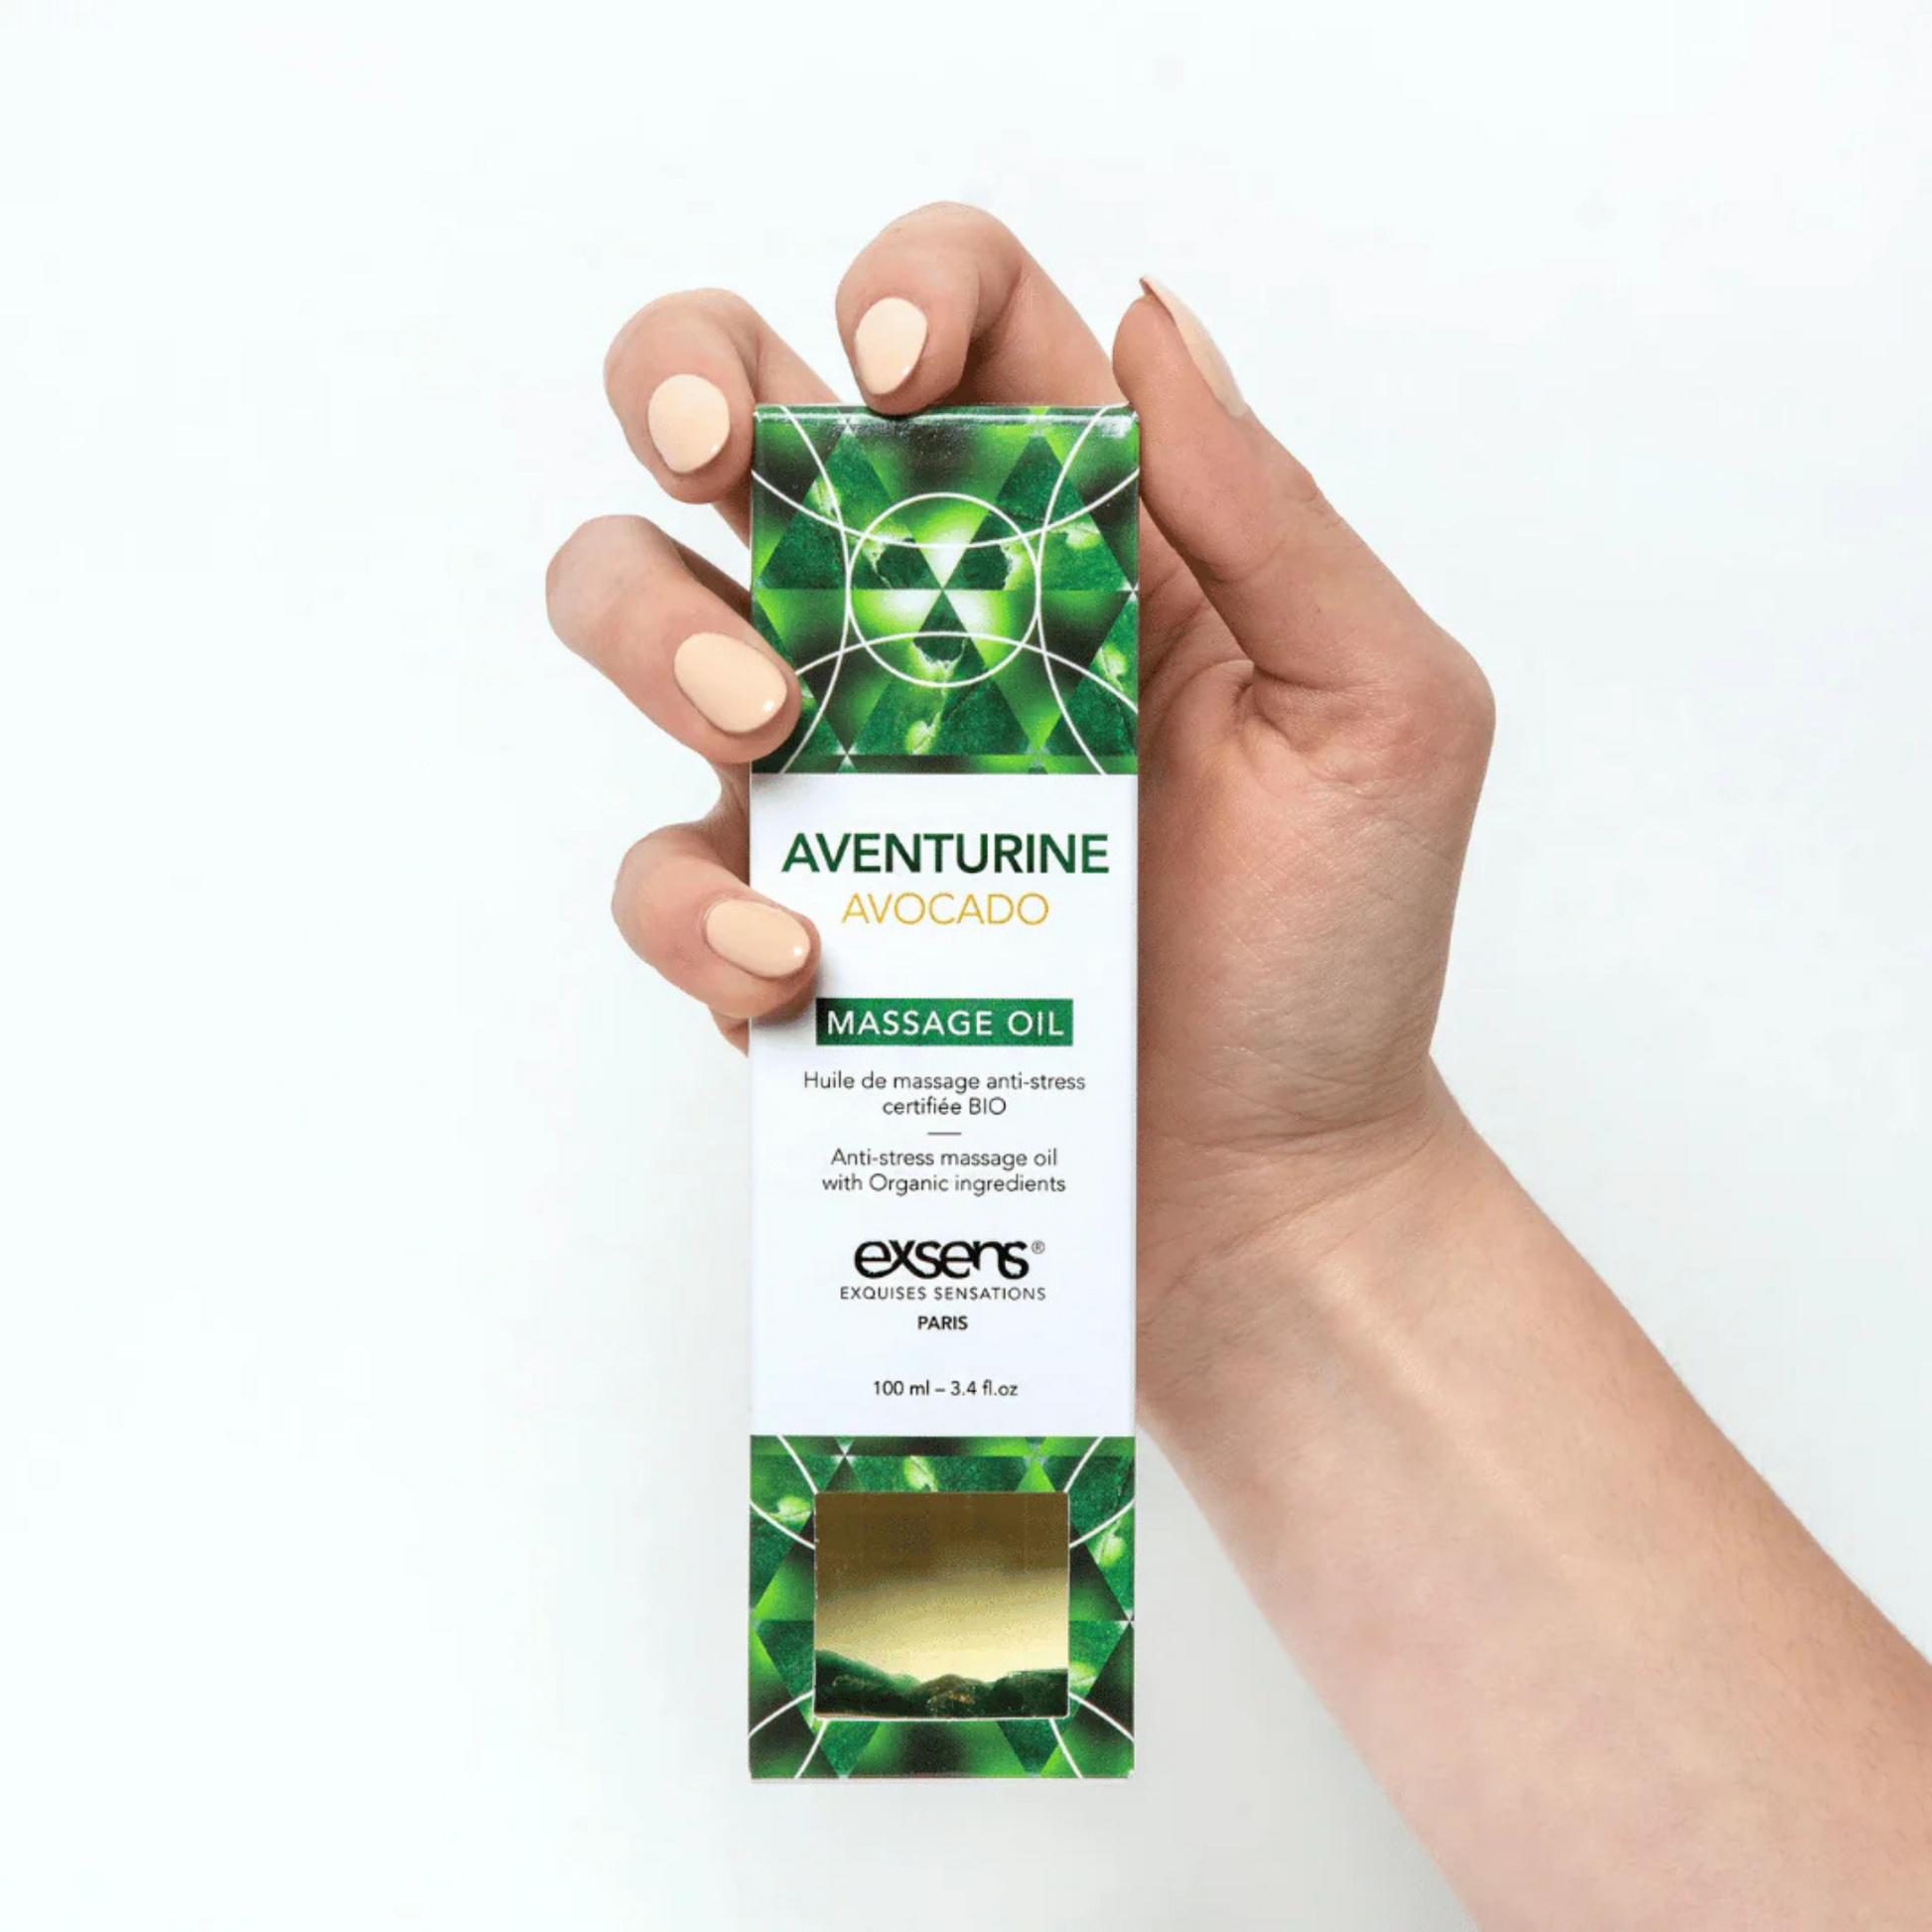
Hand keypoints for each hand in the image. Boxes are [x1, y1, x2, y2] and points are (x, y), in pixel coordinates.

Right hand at [545, 204, 1494, 1420]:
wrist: (1266, 1183)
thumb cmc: (1338, 953)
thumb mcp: (1379, 714)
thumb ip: (1272, 516)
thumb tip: (1149, 319)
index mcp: (1078, 537)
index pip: (958, 327)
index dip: (903, 287)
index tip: (902, 376)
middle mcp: (928, 620)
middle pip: (737, 412)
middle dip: (684, 382)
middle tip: (724, 456)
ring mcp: (839, 766)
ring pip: (637, 601)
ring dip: (651, 629)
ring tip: (767, 724)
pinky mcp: (780, 913)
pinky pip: (663, 871)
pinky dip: (696, 908)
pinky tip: (801, 962)